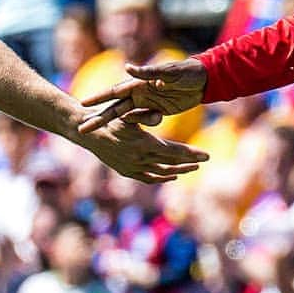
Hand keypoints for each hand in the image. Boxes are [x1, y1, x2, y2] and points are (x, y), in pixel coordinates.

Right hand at [77, 113, 207, 183]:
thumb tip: (160, 116)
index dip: (192, 154)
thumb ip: (145, 116)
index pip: (174, 151)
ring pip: (161, 172)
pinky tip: (171, 174)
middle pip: (171, 163)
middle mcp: (139, 159)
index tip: (207, 155)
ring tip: (192, 168)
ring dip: (178, 170)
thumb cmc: (108, 118)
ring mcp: (133, 167)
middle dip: (190, 162)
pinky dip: (161, 177)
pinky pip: (148, 178)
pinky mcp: (126, 171)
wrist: (86, 132)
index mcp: (143, 144)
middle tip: (205, 160)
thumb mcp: (128, 114)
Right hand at [78, 58, 207, 133]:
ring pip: (127, 118)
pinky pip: (143, 124)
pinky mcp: (157, 112)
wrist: (203, 78)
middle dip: (99, 118)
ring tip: (100, 137)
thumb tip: (129, 67)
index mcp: (139, 84)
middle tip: (82, 129)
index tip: (82, 104)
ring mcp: (147, 104)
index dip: (98, 98)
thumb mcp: (168, 72)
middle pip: (115, 109)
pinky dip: (136, 130)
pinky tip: (129, 142)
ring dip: (115, 126)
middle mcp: (139, 95)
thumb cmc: (186, 72)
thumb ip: (148, 72)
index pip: (114, 92)